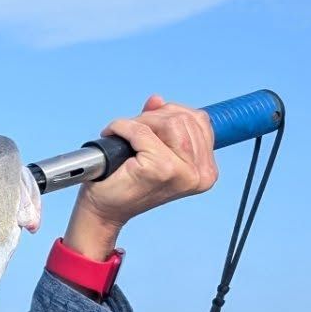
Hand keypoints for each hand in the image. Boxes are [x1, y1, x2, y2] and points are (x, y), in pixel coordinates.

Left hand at [64, 94, 217, 258]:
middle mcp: (201, 173)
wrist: (104, 211)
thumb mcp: (152, 150)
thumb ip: (160, 124)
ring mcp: (182, 172)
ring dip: (139, 122)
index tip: (149, 122)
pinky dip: (123, 127)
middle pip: (183, 119)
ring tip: (124, 134)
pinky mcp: (160, 169)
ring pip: (166, 122)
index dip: (170, 113)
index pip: (200, 121)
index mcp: (206, 170)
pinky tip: (112, 134)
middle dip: (153, 117)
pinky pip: (141, 132)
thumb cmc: (126, 184)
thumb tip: (157, 100)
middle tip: (130, 129)